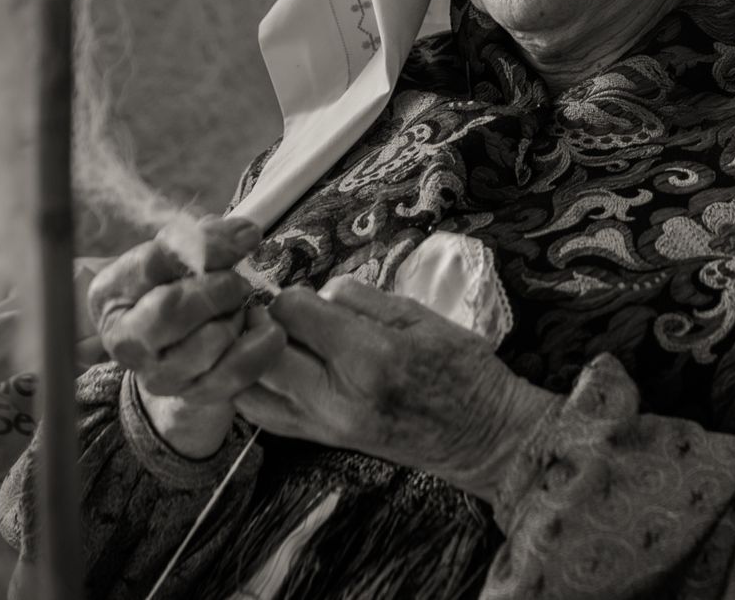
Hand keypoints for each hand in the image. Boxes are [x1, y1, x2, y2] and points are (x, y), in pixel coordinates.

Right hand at [86, 216, 283, 456]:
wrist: (178, 346)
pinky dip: (258, 345)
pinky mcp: (191, 396)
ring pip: (208, 341)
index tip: (247, 236)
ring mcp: (155, 376)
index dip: (207, 247)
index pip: (155, 263)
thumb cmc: (176, 289)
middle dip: (218, 288)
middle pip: (171, 309)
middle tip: (238, 282)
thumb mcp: (178, 256)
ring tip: (238, 308)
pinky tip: (260, 327)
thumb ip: (205, 239)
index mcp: (110, 294)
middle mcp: (123, 341)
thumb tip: (245, 234)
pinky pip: (235, 373)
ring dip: (236, 317)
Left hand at [232, 278, 559, 504]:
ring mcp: (325, 425)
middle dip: (263, 322)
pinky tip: (272, 369)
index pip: (291, 313)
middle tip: (278, 312)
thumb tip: (319, 292)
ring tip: (271, 339)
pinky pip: (265, 416)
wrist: (483, 436)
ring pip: (252, 390)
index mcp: (366, 356)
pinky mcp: (322, 442)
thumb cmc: (461, 369)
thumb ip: (360, 299)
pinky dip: (257, 388)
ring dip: (252, 357)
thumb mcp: (419, 316)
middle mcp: (336, 396)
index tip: (302, 292)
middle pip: (260, 352)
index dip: (290, 293)